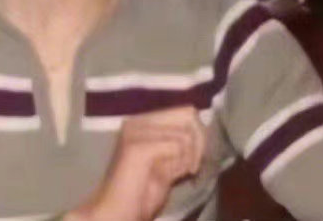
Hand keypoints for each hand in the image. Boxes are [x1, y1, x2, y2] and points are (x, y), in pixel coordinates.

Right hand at [70, 106, 204, 220]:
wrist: (119, 211)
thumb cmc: (142, 191)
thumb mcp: (167, 162)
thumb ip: (180, 145)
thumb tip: (203, 129)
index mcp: (141, 122)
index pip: (185, 111)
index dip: (198, 134)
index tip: (194, 159)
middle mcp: (136, 121)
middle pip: (189, 115)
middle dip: (199, 142)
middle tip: (192, 166)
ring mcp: (135, 132)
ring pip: (184, 133)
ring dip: (190, 157)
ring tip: (179, 173)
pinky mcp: (138, 146)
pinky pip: (177, 146)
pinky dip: (182, 163)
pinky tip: (174, 176)